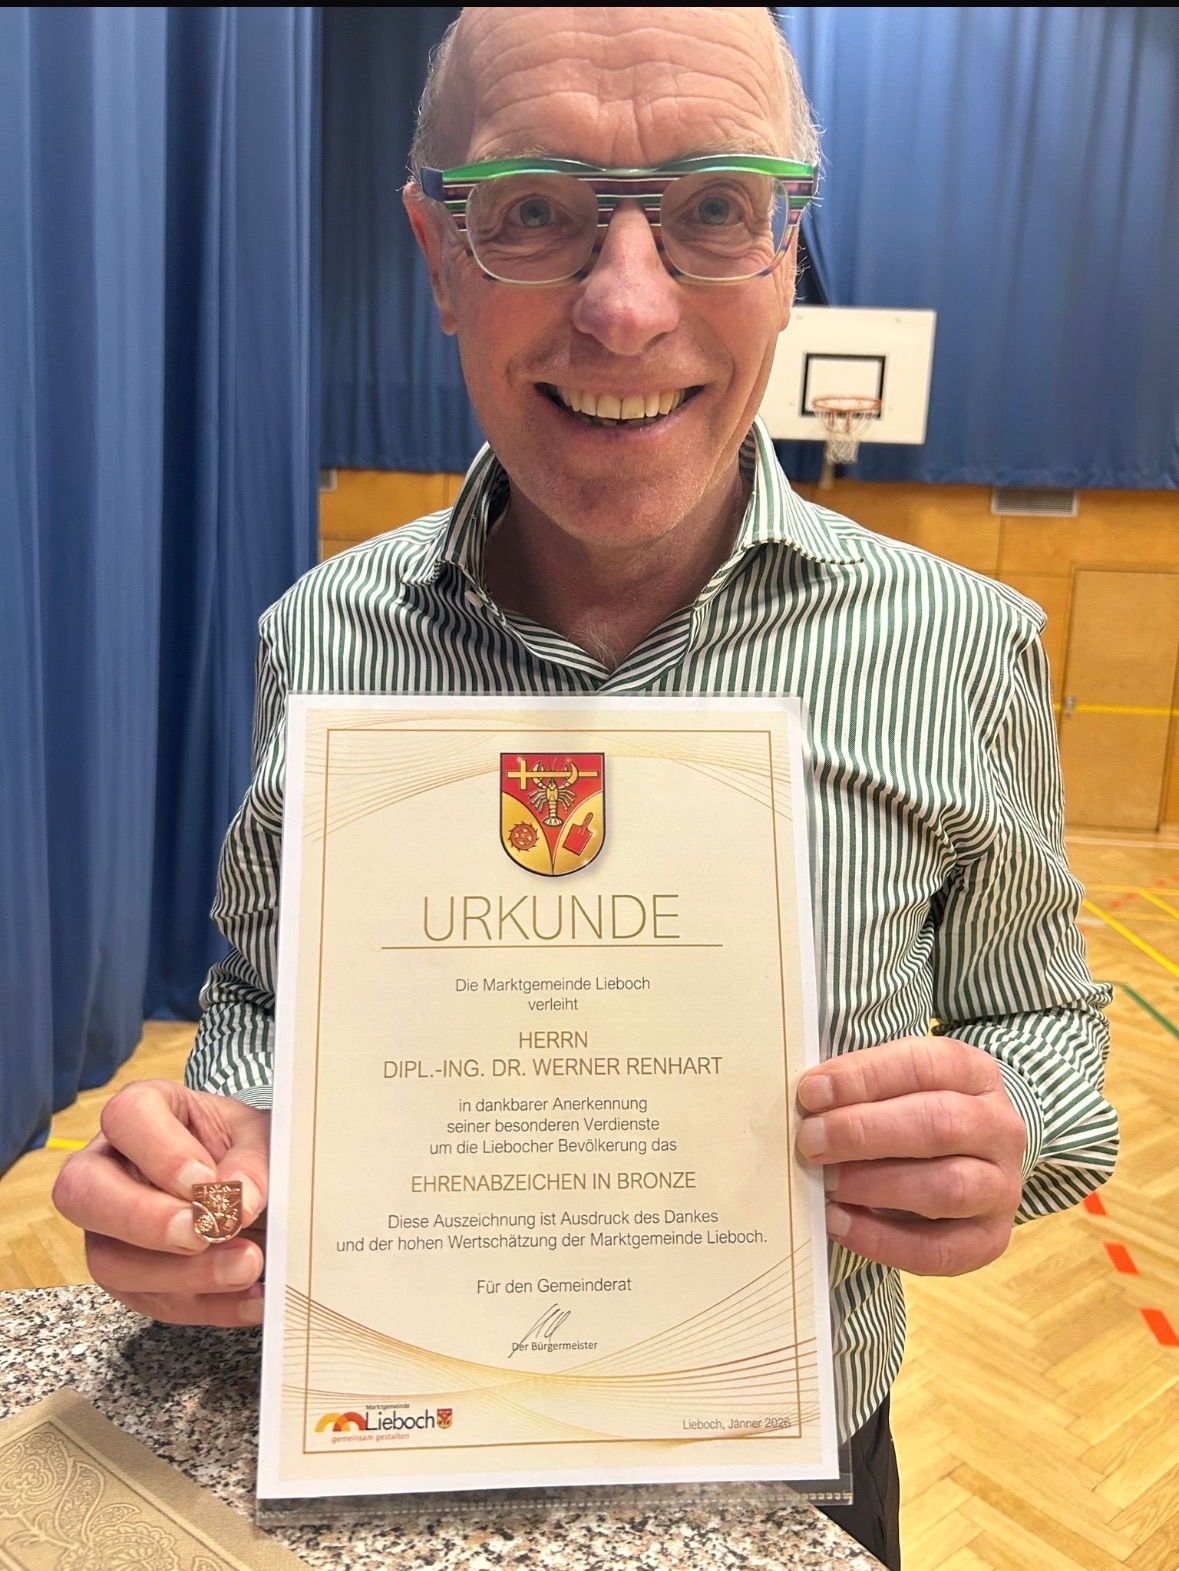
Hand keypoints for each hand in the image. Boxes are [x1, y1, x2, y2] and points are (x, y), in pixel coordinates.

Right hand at [52, 1080, 270, 1325]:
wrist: (260, 1189)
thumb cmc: (249, 1150)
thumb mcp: (263, 1138)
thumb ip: (253, 1161)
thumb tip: (239, 1199)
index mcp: (142, 1114)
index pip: (126, 1118)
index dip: (162, 1152)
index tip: (206, 1181)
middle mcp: (109, 1169)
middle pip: (83, 1193)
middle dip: (145, 1220)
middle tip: (205, 1234)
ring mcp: (110, 1230)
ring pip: (110, 1262)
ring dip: (182, 1273)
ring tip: (246, 1265)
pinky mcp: (132, 1281)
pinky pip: (153, 1303)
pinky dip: (210, 1304)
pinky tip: (253, 1297)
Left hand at [795, 1038, 1025, 1275]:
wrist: (970, 1159)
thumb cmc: (914, 1113)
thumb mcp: (896, 1085)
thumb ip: (859, 1090)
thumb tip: (807, 1103)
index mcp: (974, 1073)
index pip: (924, 1065)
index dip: (865, 1077)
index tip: (812, 1092)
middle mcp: (999, 1127)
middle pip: (940, 1125)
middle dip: (865, 1133)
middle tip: (811, 1141)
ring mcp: (1002, 1186)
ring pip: (948, 1187)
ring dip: (876, 1185)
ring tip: (826, 1183)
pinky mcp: (989, 1239)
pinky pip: (938, 1249)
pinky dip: (882, 1240)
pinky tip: (838, 1223)